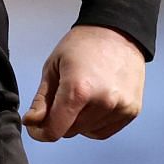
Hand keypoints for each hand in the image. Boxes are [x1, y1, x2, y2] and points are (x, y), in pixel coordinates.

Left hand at [22, 25, 144, 141]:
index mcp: (79, 90)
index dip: (40, 132)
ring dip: (77, 121)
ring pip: (86, 132)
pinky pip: (103, 131)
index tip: (35, 124)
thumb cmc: (82, 45)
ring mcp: (120, 108)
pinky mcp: (132, 111)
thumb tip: (32, 123)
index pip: (55, 130)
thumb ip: (42, 99)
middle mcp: (103, 103)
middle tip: (62, 96)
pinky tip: (93, 104)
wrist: (118, 31)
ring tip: (81, 95)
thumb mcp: (53, 66)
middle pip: (70, 131)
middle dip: (59, 120)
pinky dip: (93, 124)